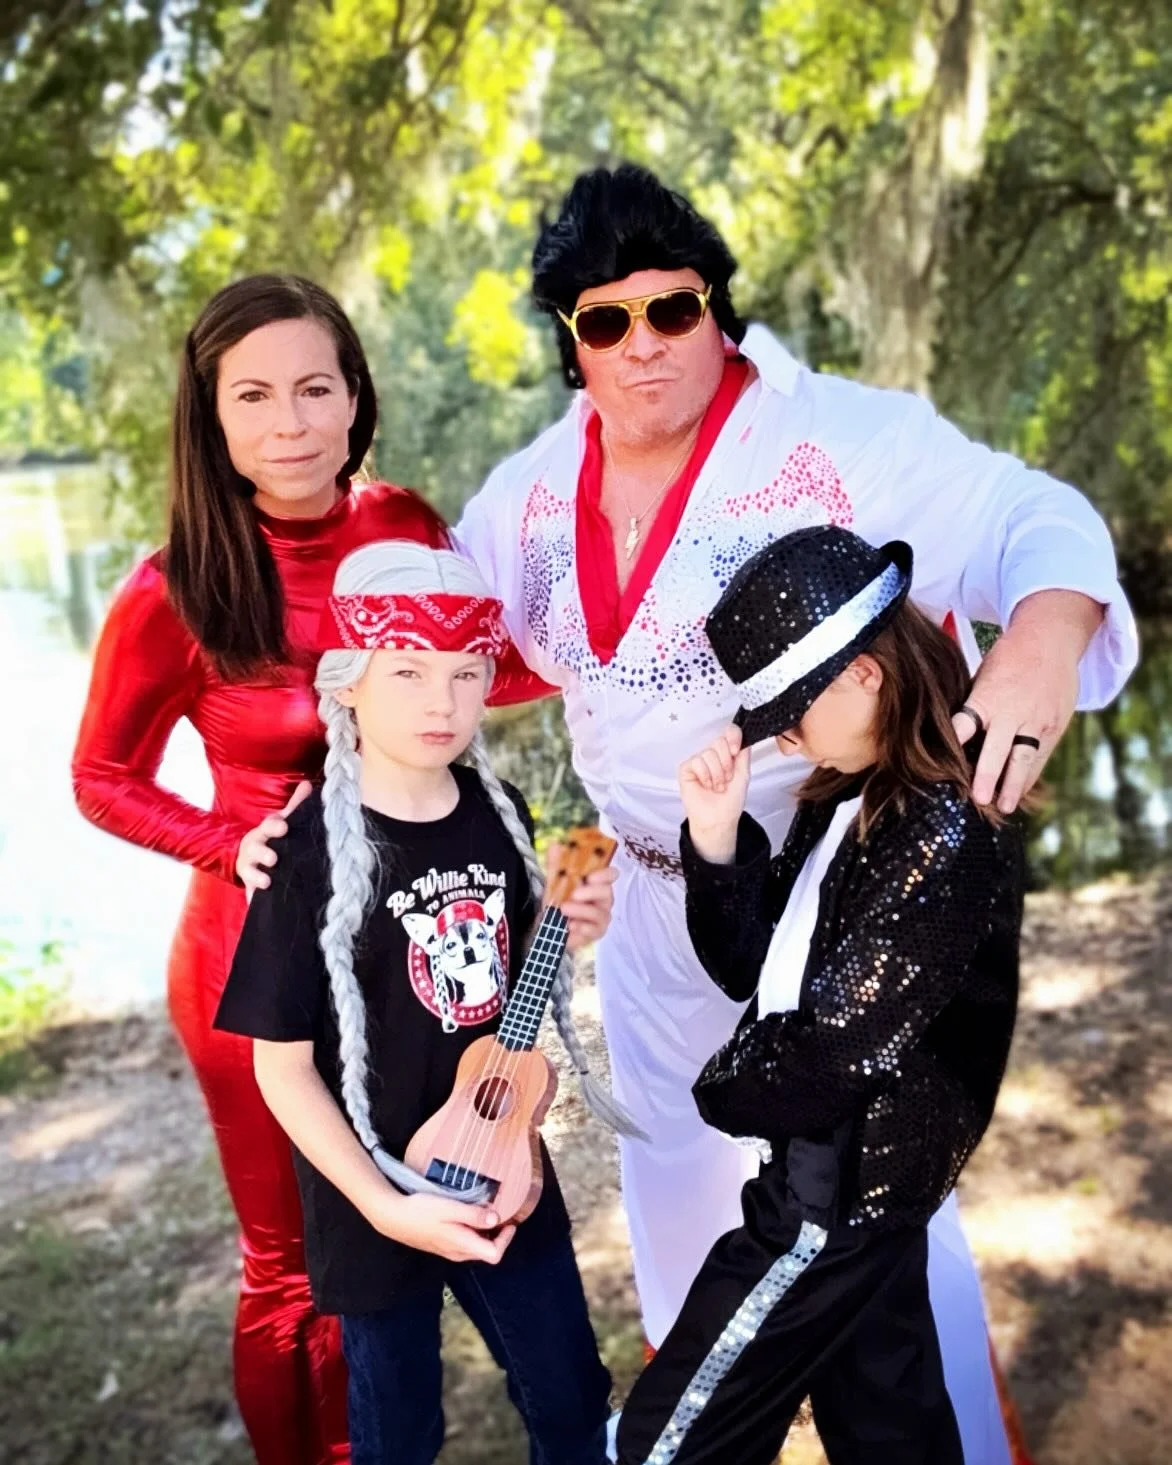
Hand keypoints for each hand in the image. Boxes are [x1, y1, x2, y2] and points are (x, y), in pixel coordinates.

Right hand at [237, 780, 311, 898]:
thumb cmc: (273, 838)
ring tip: (266, 880)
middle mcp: (255, 846)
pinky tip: (258, 898)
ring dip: (257, 874)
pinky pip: (249, 892)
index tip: (284, 828)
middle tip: (273, 857)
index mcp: (266, 830)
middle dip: (264, 852)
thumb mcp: (283, 821)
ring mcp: (249, 867)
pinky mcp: (249, 886)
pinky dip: (252, 896)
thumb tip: (309, 783)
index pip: (269, 824)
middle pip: (256, 846)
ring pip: (250, 870)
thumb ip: (295, 805)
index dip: (275, 825)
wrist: (248, 860)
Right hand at [369, 1190, 516, 1263]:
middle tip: (502, 1213)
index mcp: (463, 1245)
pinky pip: (464, 1243)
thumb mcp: (450, 1208)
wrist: (393, 1218)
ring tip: (487, 1211)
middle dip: (498, 1235)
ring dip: (485, 1233)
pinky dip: (473, 1232)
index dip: (506, 1240)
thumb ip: (474, 1214)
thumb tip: (497, 1219)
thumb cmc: (421, 1211)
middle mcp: (457, 1253)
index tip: (510, 1222)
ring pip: (475, 1247)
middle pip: (486, 1252)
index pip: (494, 1254)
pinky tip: (468, 1214)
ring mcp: (448, 1251)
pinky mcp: (441, 1245)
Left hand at [550, 847, 617, 951]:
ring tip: (564, 909)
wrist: (548, 924)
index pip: (610, 875)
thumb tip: (556, 846)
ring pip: (599, 913)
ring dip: (582, 910)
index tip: (591, 876)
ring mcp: (601, 917)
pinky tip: (571, 926)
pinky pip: (594, 930)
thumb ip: (556, 865)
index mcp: (597, 883)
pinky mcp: (595, 933)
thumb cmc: (558, 899)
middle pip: (607, 892)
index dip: (605, 874)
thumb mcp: (554, 881)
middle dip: (591, 892)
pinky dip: (583, 927)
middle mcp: (603, 899)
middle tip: (574, 894)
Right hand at [678, 725, 750, 863]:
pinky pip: (697, 761)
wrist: (719, 818)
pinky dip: (705, 775)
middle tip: (727, 778)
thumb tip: (744, 737)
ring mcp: (699, 761)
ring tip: (717, 786)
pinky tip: (706, 785)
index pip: (729, 732)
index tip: (736, 751)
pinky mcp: (686, 768)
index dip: (733, 737)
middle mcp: (713, 755)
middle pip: (719, 741)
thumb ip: (744, 755)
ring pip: (708, 753)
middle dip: (726, 763)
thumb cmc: (730, 801)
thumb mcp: (744, 774)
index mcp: (727, 754)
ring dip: (717, 774)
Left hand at [952, 592, 1094, 812]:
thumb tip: (950, 736)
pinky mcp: (1054, 727)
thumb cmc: (1007, 659)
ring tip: (1005, 807)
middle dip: (987, 775)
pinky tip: (1020, 792)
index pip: (966, 726)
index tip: (942, 769)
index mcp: (986, 697)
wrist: (1051, 640)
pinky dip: (1029, 776)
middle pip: (999, 749)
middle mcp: (1013, 712)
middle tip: (978, 799)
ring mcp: (1037, 721)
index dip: (955, 747)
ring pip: (1024, 759)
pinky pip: (1040, 757)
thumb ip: (971, 707)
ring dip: (1013, 785)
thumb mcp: (982, 676)